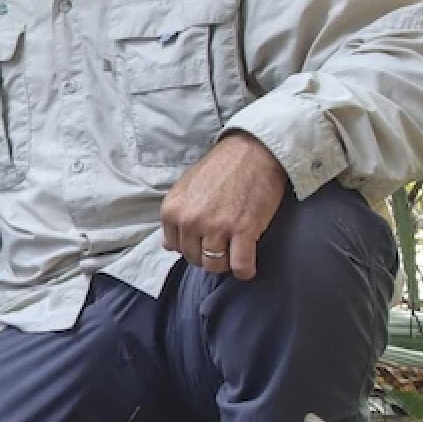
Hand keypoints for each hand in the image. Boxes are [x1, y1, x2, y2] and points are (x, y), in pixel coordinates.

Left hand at [161, 132, 288, 280]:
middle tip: (222, 245)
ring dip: (225, 264)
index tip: (204, 239)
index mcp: (172, 211)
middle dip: (207, 255)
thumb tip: (168, 245)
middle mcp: (190, 221)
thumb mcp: (186, 188)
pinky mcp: (244, 230)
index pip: (176, 247)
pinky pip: (241, 265)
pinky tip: (247, 266)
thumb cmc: (221, 168)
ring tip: (234, 254)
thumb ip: (175, 217)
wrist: (253, 151)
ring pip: (215, 265)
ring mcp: (216, 227)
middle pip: (194, 259)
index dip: (192, 246)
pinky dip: (245, 270)